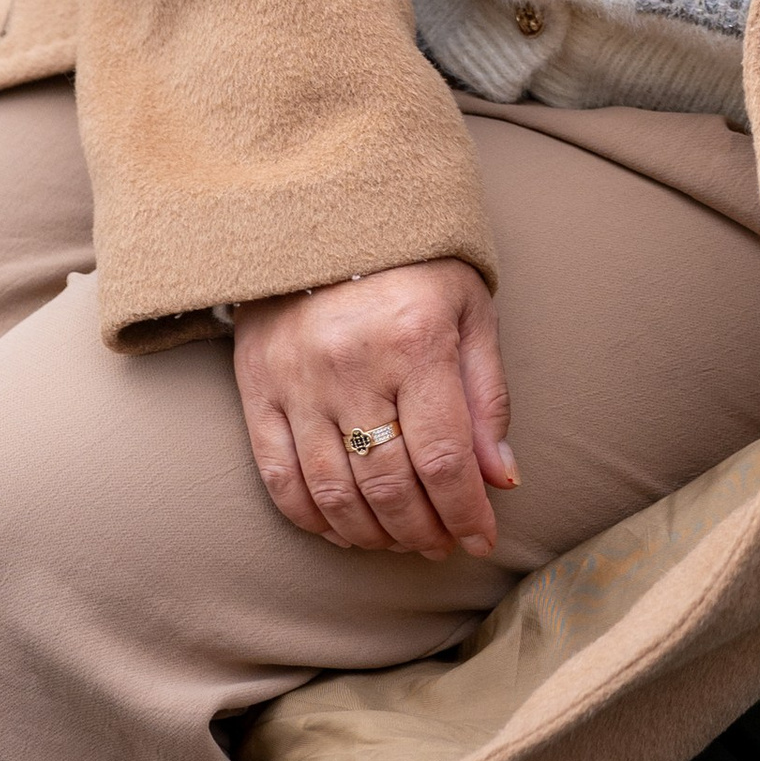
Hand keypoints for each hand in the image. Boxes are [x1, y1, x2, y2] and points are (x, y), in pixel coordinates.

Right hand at [234, 260, 517, 559]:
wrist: (327, 213)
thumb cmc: (416, 266)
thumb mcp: (471, 312)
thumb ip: (487, 397)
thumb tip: (502, 478)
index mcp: (416, 340)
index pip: (445, 457)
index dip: (466, 512)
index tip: (483, 541)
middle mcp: (354, 365)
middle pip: (390, 484)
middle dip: (423, 531)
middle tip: (441, 546)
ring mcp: (298, 380)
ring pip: (334, 491)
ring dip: (372, 534)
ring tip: (400, 542)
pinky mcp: (257, 388)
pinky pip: (278, 476)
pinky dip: (313, 517)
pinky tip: (343, 529)